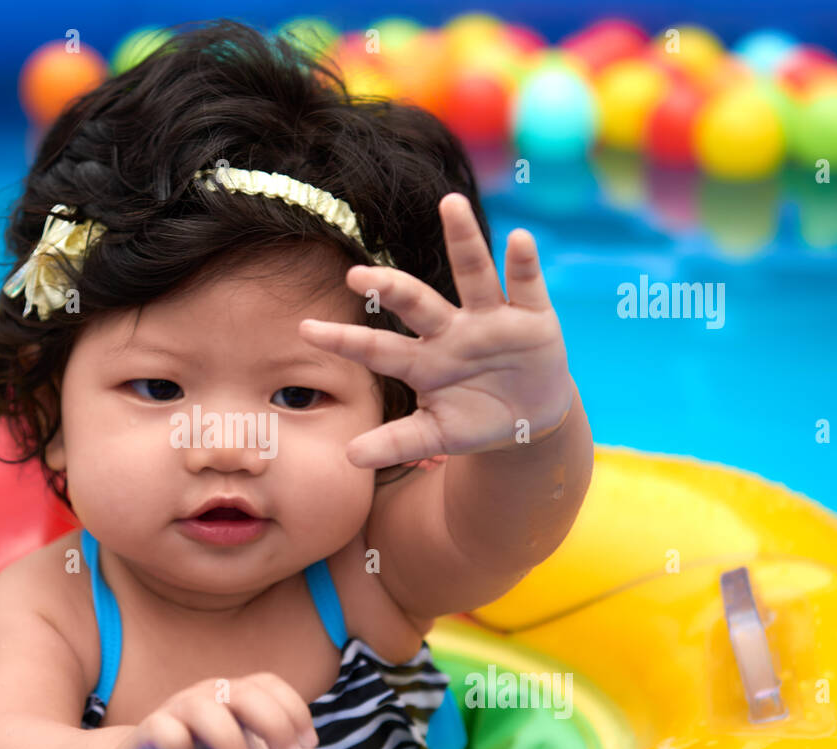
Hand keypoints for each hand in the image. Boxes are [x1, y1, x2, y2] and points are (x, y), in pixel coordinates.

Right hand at [105, 673, 343, 748]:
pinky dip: (179, 746)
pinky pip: (162, 728)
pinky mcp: (147, 733)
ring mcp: (176, 712)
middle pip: (245, 691)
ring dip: (229, 739)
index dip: (293, 708)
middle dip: (273, 724)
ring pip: (204, 707)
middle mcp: (209, 697)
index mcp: (236, 698)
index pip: (269, 685)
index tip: (309, 744)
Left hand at [299, 193, 573, 467]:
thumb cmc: (472, 419)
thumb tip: (348, 456)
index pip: (376, 348)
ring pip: (473, 274)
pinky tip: (519, 239)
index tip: (305, 329)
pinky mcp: (531, 316)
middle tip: (358, 274)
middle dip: (390, 287)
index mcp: (422, 361)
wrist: (529, 418)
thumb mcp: (437, 436)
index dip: (343, 340)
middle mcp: (450, 331)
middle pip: (416, 302)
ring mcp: (490, 319)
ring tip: (450, 204)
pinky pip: (525, 284)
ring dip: (464, 240)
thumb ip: (397, 444)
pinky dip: (524, 263)